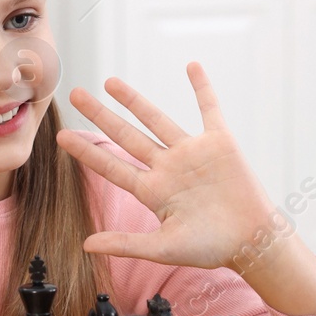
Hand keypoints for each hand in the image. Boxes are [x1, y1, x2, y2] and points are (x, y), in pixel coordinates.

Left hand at [56, 62, 278, 269]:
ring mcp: (192, 153)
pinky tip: (191, 66)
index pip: (112, 167)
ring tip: (111, 82)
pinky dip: (202, 88)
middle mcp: (168, 168)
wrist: (253, 241)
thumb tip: (85, 246)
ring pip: (157, 119)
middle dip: (101, 116)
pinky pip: (209, 109)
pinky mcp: (219, 143)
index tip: (62, 137)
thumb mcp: (164, 248)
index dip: (87, 152)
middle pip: (127, 136)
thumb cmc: (211, 248)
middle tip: (76, 95)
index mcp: (153, 191)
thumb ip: (126, 244)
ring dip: (135, 100)